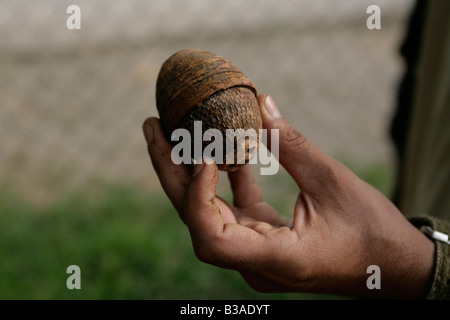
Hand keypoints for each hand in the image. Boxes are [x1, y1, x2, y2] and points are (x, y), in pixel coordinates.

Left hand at [143, 94, 433, 298]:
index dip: (196, 194)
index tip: (203, 153)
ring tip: (172, 131)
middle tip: (153, 127)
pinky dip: (226, 179)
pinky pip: (235, 209)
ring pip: (210, 212)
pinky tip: (223, 149)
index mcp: (275, 260)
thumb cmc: (373, 233)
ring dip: (191, 172)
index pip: (211, 236)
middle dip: (171, 172)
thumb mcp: (334, 184)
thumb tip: (262, 103)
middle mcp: (255, 263)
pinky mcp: (265, 240)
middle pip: (197, 218)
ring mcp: (256, 253)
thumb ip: (292, 145)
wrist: (394, 269)